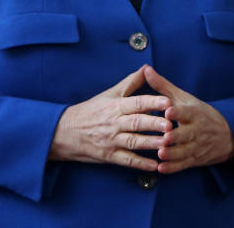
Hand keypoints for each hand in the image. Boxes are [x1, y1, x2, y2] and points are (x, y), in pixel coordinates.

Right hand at [49, 67, 171, 171]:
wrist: (64, 132)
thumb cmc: (90, 111)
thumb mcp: (109, 94)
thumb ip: (130, 82)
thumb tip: (147, 68)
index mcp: (115, 106)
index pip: (136, 102)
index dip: (152, 102)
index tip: (167, 102)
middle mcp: (114, 123)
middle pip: (136, 123)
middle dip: (153, 124)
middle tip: (170, 124)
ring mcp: (111, 140)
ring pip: (133, 142)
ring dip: (150, 143)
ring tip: (166, 143)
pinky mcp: (109, 156)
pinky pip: (127, 160)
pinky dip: (140, 164)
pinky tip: (154, 166)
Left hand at [142, 65, 233, 173]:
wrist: (227, 134)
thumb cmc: (199, 113)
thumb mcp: (184, 98)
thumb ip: (163, 86)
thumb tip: (146, 69)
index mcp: (195, 112)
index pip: (187, 112)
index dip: (178, 112)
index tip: (168, 112)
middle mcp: (198, 129)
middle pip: (187, 134)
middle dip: (176, 136)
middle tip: (164, 137)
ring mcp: (197, 145)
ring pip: (186, 151)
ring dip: (174, 154)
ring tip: (161, 154)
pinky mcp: (195, 159)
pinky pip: (184, 164)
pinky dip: (174, 167)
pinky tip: (162, 168)